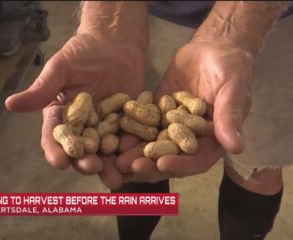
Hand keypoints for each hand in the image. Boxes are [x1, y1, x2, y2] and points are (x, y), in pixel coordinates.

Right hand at [5, 33, 144, 187]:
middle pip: (81, 151)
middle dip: (85, 162)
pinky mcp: (126, 125)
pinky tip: (135, 159)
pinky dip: (131, 152)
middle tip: (92, 167)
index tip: (59, 161)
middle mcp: (82, 128)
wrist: (115, 43)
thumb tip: (9, 104)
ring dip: (109, 167)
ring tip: (115, 178)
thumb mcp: (60, 68)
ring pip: (105, 153)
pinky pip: (129, 141)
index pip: (55, 137)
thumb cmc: (83, 53)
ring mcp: (105, 129)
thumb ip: (41, 89)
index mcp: (61, 117)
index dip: (55, 150)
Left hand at [116, 39, 253, 181]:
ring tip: (117, 158)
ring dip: (136, 152)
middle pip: (170, 157)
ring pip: (153, 144)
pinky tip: (115, 133)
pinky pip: (143, 123)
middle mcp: (189, 138)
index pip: (196, 160)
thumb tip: (236, 147)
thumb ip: (230, 117)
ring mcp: (171, 125)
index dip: (180, 165)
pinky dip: (130, 130)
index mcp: (211, 140)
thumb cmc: (231, 68)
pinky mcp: (157, 111)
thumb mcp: (232, 90)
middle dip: (150, 163)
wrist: (212, 48)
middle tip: (130, 167)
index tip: (162, 165)